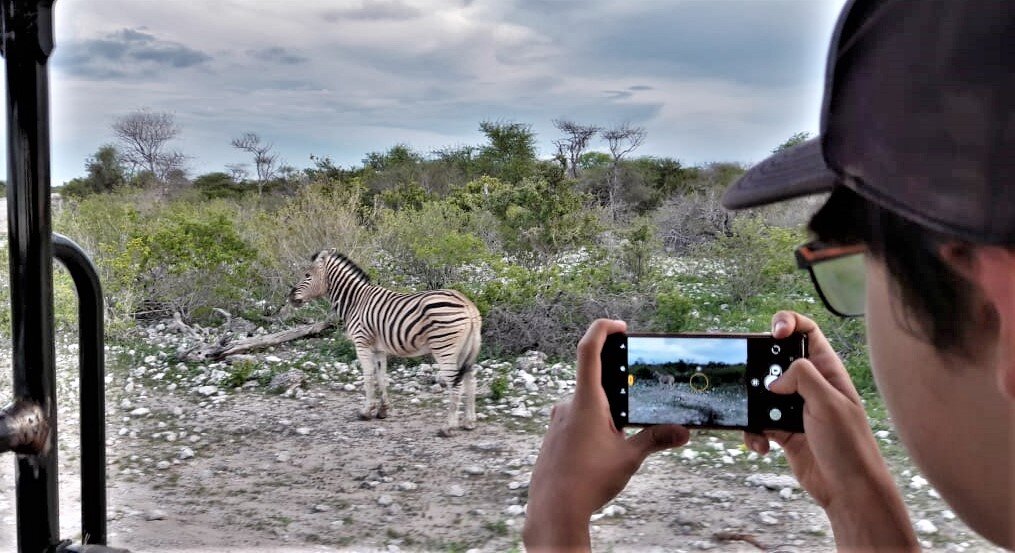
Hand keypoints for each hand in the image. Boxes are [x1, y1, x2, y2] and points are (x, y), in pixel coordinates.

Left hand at [524, 319, 688, 551]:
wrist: (552, 510)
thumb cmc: (587, 482)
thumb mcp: (628, 459)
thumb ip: (656, 439)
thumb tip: (685, 431)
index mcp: (585, 401)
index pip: (589, 350)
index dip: (603, 329)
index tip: (621, 326)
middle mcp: (567, 405)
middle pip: (595, 382)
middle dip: (618, 392)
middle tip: (636, 406)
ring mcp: (558, 421)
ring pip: (587, 406)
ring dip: (607, 416)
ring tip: (620, 441)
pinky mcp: (553, 436)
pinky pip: (576, 422)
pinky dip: (593, 428)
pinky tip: (601, 455)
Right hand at [744, 311, 917, 549]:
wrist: (848, 491)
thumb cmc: (850, 446)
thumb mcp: (829, 403)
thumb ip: (802, 377)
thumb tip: (775, 379)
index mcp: (827, 370)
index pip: (807, 332)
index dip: (788, 323)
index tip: (774, 333)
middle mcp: (810, 385)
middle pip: (774, 360)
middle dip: (758, 370)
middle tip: (759, 387)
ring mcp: (794, 408)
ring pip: (760, 393)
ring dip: (752, 407)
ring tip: (759, 425)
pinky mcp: (782, 430)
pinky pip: (757, 422)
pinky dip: (753, 433)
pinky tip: (761, 445)